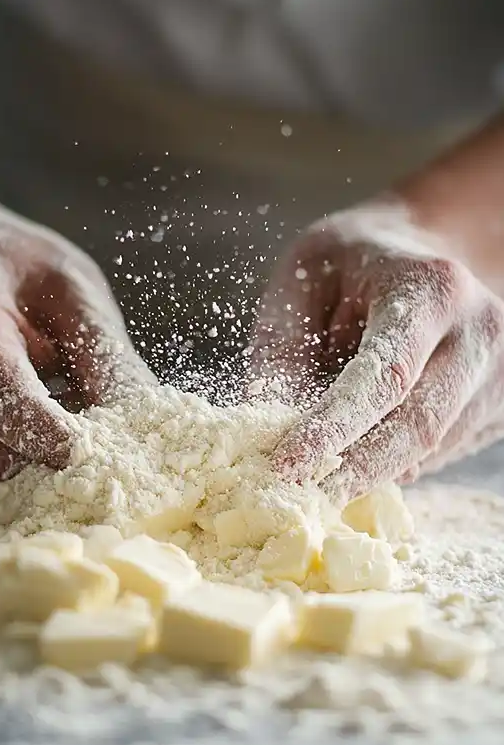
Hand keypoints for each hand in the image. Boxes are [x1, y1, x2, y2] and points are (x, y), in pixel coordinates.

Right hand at [0, 211, 152, 486]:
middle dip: (53, 464)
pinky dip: (24, 462)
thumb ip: (101, 354)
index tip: (95, 452)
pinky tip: (47, 431)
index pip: (4, 400)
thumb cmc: (26, 271)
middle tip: (107, 457)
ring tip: (79, 434)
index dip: (52, 435)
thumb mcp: (75, 292)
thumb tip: (138, 421)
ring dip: (41, 467)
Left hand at [249, 203, 503, 500]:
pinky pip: (444, 446)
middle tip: (303, 498)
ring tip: (323, 474)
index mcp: (430, 288)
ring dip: (374, 469)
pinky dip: (397, 459)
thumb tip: (264, 424)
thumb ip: (283, 349)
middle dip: (357, 469)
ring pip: (434, 444)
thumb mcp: (302, 281)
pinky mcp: (498, 398)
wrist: (425, 246)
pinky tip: (362, 452)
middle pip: (419, 423)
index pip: (384, 375)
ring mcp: (499, 367)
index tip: (287, 464)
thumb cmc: (353, 260)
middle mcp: (480, 329)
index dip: (334, 427)